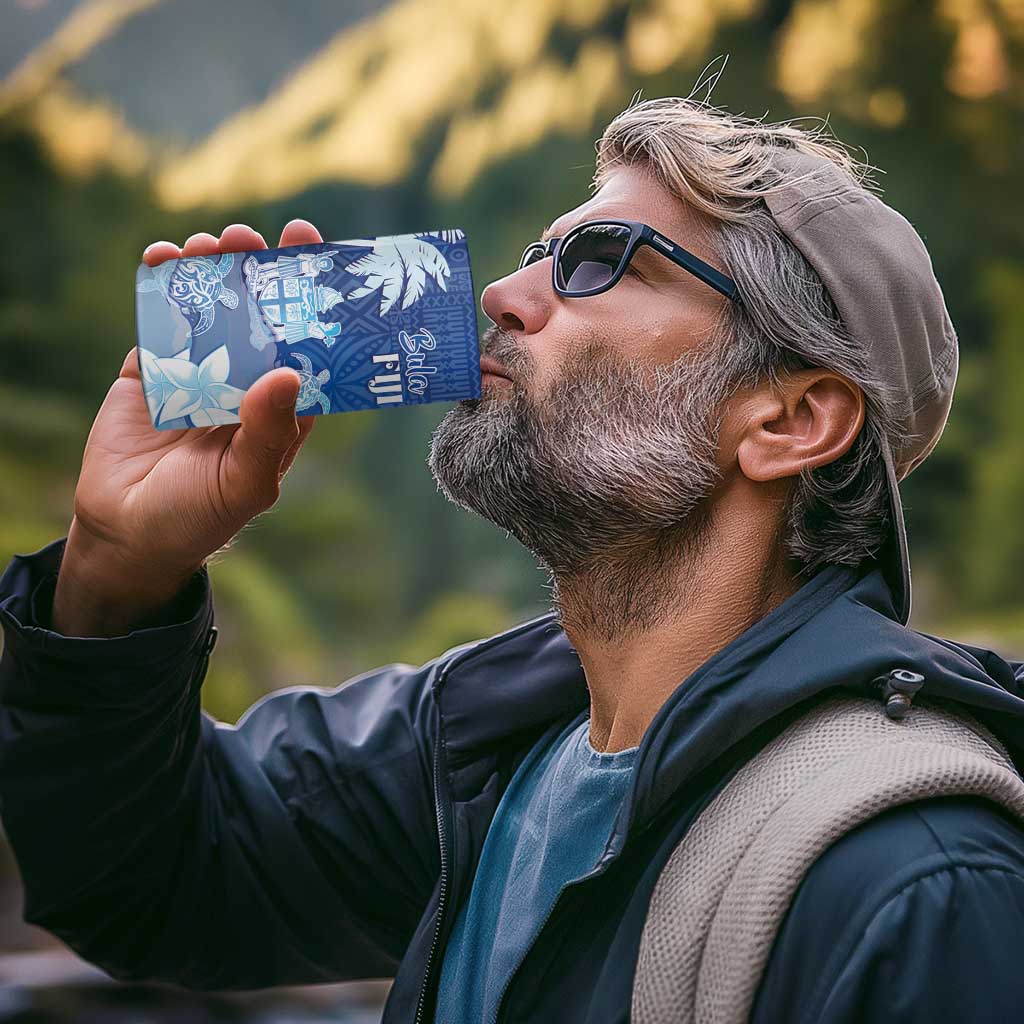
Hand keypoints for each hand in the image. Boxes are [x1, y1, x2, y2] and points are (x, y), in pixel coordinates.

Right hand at [52, 220, 322, 635]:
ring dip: (212, 270)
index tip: (316, 254)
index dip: (311, 301)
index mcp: (281, 407)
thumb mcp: (245, 482)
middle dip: (258, 272)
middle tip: (254, 238)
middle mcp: (246, 381)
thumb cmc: (200, 516)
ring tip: (210, 244)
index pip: (305, 345)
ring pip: (211, 307)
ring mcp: (199, 370)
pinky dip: (161, 284)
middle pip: (259, 315)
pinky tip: (164, 258)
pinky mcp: (152, 368)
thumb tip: (287, 373)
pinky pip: (160, 318)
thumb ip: (268, 432)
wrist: (126, 533)